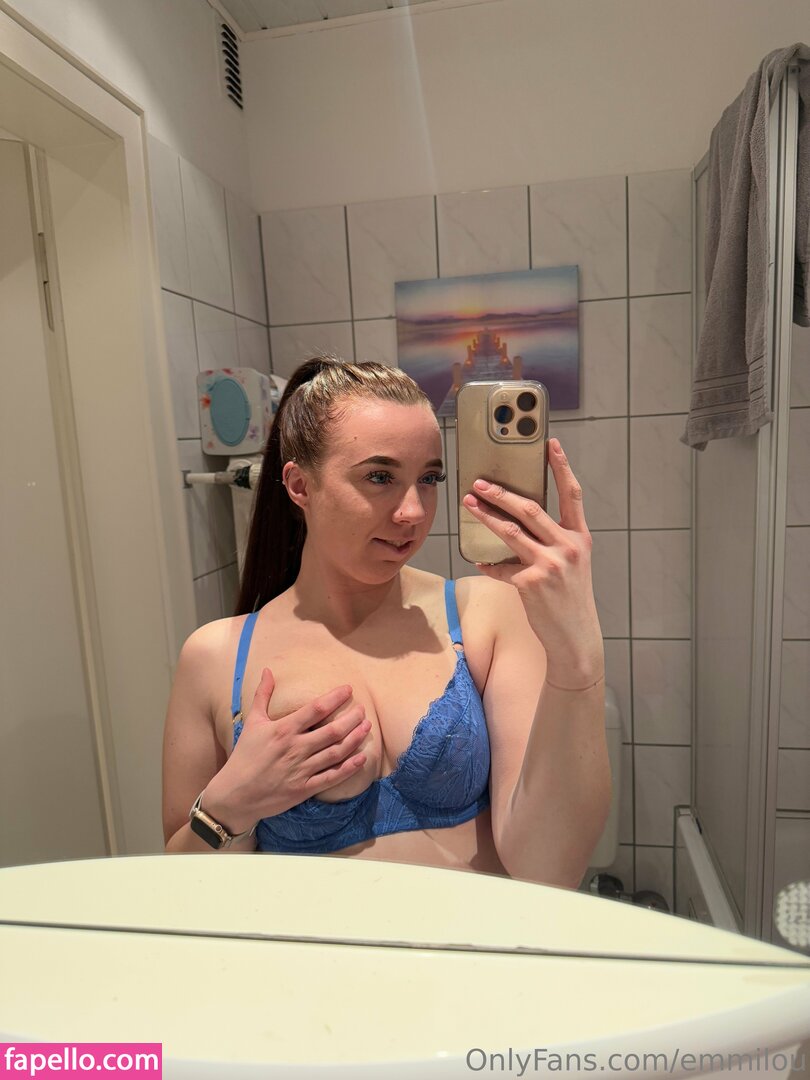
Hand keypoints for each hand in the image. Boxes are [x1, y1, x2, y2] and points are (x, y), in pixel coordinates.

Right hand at [204, 670, 370, 829]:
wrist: (235, 794)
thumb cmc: (244, 756)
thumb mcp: (252, 722)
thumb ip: (262, 695)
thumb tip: (268, 670)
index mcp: (283, 730)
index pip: (316, 709)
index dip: (335, 697)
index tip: (348, 689)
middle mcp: (295, 748)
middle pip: (332, 730)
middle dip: (351, 718)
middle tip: (363, 710)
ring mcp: (301, 770)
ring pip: (336, 752)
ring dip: (354, 739)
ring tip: (367, 727)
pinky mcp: (304, 789)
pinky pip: (332, 777)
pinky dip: (349, 768)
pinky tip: (362, 758)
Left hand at [461, 438, 603, 684]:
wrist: (575, 637)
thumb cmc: (570, 598)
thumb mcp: (572, 564)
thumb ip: (553, 541)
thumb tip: (518, 521)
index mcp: (581, 537)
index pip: (572, 494)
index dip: (562, 466)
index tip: (550, 443)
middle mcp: (568, 547)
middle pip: (530, 509)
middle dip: (502, 493)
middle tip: (480, 483)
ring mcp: (550, 565)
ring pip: (510, 532)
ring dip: (485, 516)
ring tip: (468, 504)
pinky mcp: (530, 583)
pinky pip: (501, 567)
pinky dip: (489, 564)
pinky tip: (480, 561)